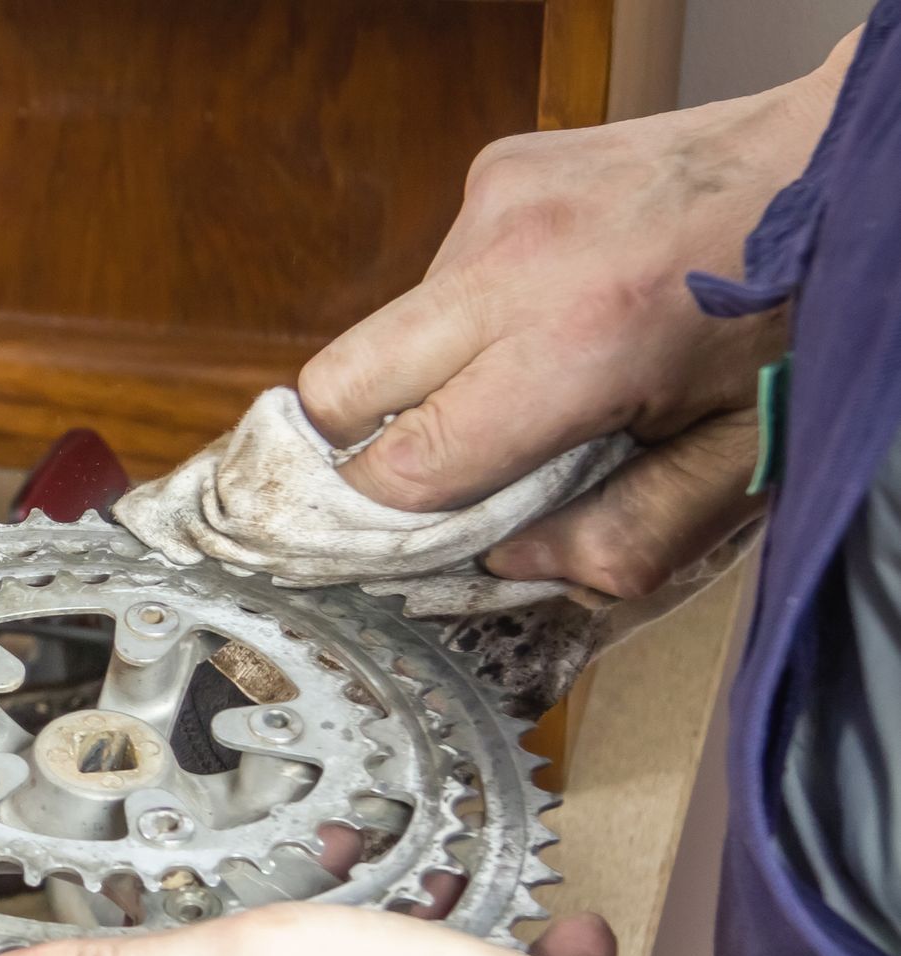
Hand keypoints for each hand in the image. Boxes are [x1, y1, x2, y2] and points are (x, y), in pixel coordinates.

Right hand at [296, 35, 853, 595]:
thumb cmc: (807, 317)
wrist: (848, 162)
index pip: (401, 462)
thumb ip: (625, 537)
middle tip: (406, 487)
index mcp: (580, 347)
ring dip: (432, 377)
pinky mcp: (501, 168)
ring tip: (527, 382)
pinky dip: (473, 316)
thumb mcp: (744, 460)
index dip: (382, 522)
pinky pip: (437, 277)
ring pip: (388, 332)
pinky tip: (551, 312)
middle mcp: (515, 263)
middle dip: (353, 451)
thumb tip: (507, 563)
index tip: (387, 552)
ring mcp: (499, 203)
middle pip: (337, 387)